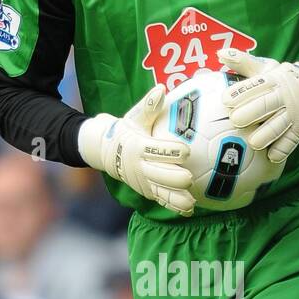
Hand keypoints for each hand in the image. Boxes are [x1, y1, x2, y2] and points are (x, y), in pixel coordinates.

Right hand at [78, 84, 194, 215]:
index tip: (186, 151)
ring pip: (161, 191)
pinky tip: (189, 209)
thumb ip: (149, 105)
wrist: (106, 151)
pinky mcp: (147, 190)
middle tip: (189, 177)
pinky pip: (161, 200)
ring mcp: (143, 181)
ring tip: (192, 201)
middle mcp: (140, 166)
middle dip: (174, 177)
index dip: (171, 152)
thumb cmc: (127, 130)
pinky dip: (174, 206)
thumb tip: (160, 89)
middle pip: (159, 175)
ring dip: (176, 197)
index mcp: (139, 146)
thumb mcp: (135, 116)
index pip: (156, 150)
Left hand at [221, 47, 298, 163]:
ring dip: (266, 135)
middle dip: (251, 113)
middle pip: (266, 105)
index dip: (240, 93)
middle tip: (236, 120)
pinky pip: (291, 141)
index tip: (225, 100)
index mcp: (272, 80)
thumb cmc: (279, 80)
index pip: (255, 85)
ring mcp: (293, 114)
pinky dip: (282, 149)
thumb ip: (242, 62)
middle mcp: (283, 96)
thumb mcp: (264, 68)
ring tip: (253, 142)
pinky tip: (272, 156)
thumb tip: (220, 53)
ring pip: (279, 125)